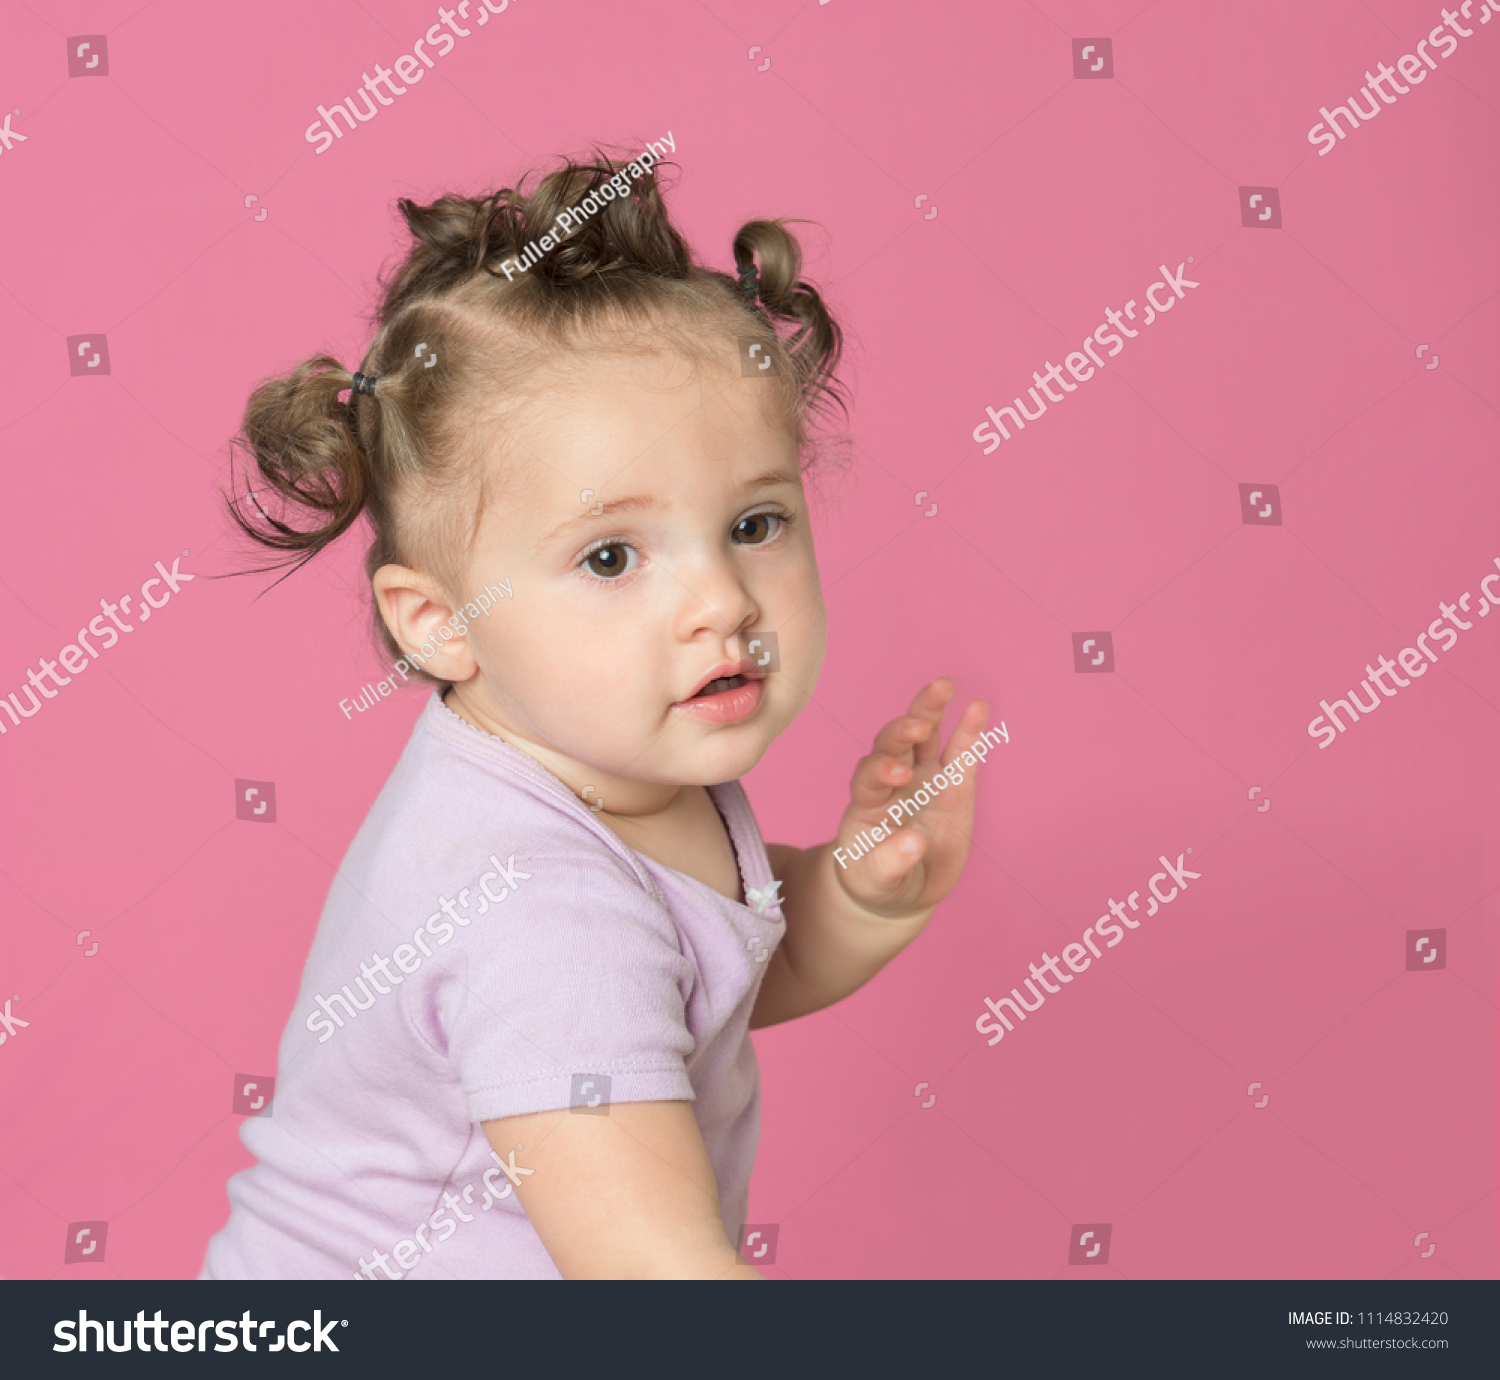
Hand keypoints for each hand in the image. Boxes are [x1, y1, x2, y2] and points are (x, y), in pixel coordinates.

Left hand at [832, 678, 990, 919]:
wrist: (900, 889)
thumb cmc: (877, 881)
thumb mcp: (877, 881)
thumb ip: (891, 863)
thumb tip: (915, 843)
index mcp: (867, 801)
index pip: (869, 776)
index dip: (881, 769)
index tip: (898, 775)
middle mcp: (893, 781)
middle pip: (892, 743)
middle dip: (904, 729)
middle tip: (918, 726)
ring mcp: (924, 779)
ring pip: (924, 737)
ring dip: (930, 710)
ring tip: (942, 686)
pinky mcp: (954, 787)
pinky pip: (962, 755)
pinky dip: (970, 731)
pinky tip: (978, 707)